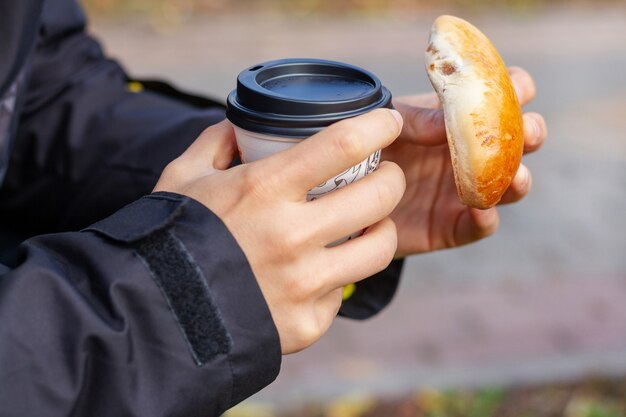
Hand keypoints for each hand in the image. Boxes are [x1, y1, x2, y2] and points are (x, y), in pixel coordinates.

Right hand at [154, 109, 405, 353]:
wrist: (153, 315)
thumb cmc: (169, 239)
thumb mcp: (183, 178)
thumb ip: (215, 143)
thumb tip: (239, 125)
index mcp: (263, 190)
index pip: (343, 144)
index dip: (377, 125)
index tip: (388, 120)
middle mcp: (291, 236)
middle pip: (379, 196)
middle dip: (392, 178)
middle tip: (384, 175)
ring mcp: (302, 284)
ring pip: (379, 249)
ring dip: (383, 229)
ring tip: (372, 223)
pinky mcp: (306, 324)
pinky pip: (341, 292)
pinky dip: (334, 278)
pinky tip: (316, 272)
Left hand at [387, 67, 546, 257]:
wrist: (345, 199)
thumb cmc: (369, 150)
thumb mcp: (387, 128)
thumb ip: (415, 121)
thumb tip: (449, 120)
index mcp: (461, 118)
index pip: (502, 96)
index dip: (517, 89)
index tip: (517, 89)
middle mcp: (472, 153)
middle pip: (520, 140)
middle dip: (531, 134)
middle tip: (526, 134)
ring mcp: (468, 189)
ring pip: (511, 185)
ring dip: (519, 180)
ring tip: (514, 176)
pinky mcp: (454, 225)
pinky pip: (481, 225)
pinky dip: (485, 219)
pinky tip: (479, 211)